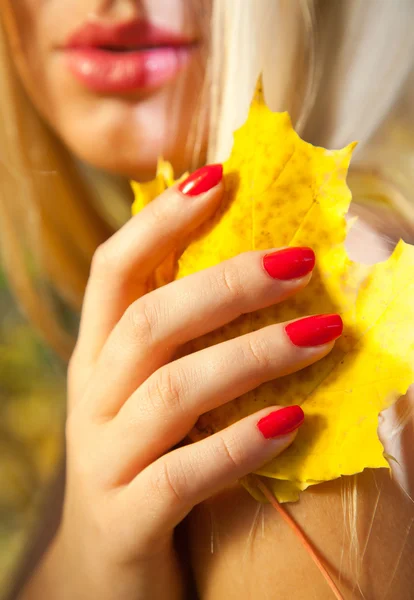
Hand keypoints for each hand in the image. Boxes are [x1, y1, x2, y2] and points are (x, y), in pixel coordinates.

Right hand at [25, 165, 340, 599]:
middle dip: (225, 283)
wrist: (101, 568)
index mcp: (99, 356)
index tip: (219, 176)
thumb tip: (254, 269)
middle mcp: (93, 396)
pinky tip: (295, 421)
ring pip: (171, 391)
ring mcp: (103, 458)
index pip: (115, 270)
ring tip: (322, 333)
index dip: (161, 220)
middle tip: (301, 261)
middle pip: (149, 320)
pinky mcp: (125, 518)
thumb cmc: (145, 458)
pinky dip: (241, 444)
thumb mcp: (154, 390)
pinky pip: (183, 474)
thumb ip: (185, 339)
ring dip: (250, 355)